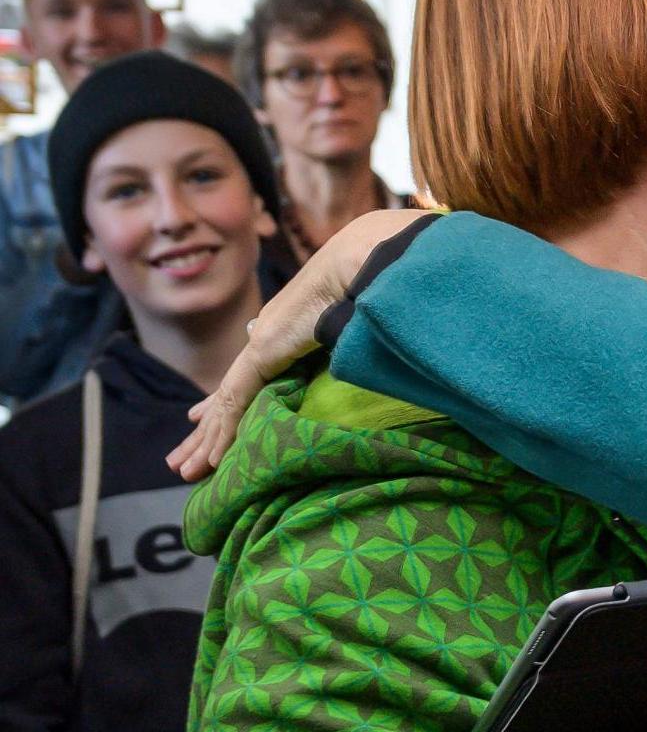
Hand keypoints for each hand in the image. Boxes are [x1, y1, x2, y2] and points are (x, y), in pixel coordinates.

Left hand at [169, 207, 423, 481]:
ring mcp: (263, 344)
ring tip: (185, 469)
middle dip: (207, 430)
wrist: (365, 262)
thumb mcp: (360, 325)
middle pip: (228, 395)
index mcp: (287, 331)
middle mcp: (268, 336)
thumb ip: (354, 341)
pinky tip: (212, 455)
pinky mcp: (263, 353)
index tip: (205, 420)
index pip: (249, 376)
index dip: (227, 403)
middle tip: (184, 460)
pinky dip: (224, 430)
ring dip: (207, 440)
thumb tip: (377, 353)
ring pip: (224, 403)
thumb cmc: (375, 285)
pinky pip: (236, 400)